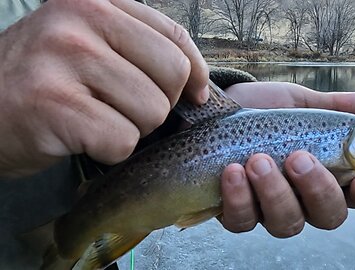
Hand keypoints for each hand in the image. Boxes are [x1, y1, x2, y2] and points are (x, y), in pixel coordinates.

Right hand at [0, 0, 208, 176]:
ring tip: (95, 120)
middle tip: (126, 110)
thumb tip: (198, 86)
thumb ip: (141, 50)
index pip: (175, 37)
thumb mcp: (90, 45)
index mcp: (98, 1)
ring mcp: (64, 58)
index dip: (195, 73)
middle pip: (172, 74)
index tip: (195, 95)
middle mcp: (81, 18)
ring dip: (131, 129)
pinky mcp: (53, 103)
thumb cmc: (46, 80)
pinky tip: (80, 137)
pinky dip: (109, 150)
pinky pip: (121, 140)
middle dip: (159, 104)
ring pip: (151, 111)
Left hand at [219, 82, 354, 236]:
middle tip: (298, 157)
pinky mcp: (236, 213)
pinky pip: (242, 221)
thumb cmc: (264, 110)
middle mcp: (303, 199)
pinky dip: (239, 198)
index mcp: (326, 174)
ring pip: (286, 223)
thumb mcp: (296, 103)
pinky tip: (232, 171)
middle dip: (317, 190)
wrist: (218, 111)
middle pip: (327, 216)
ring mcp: (269, 210)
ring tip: (258, 159)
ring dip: (275, 193)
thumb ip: (329, 106)